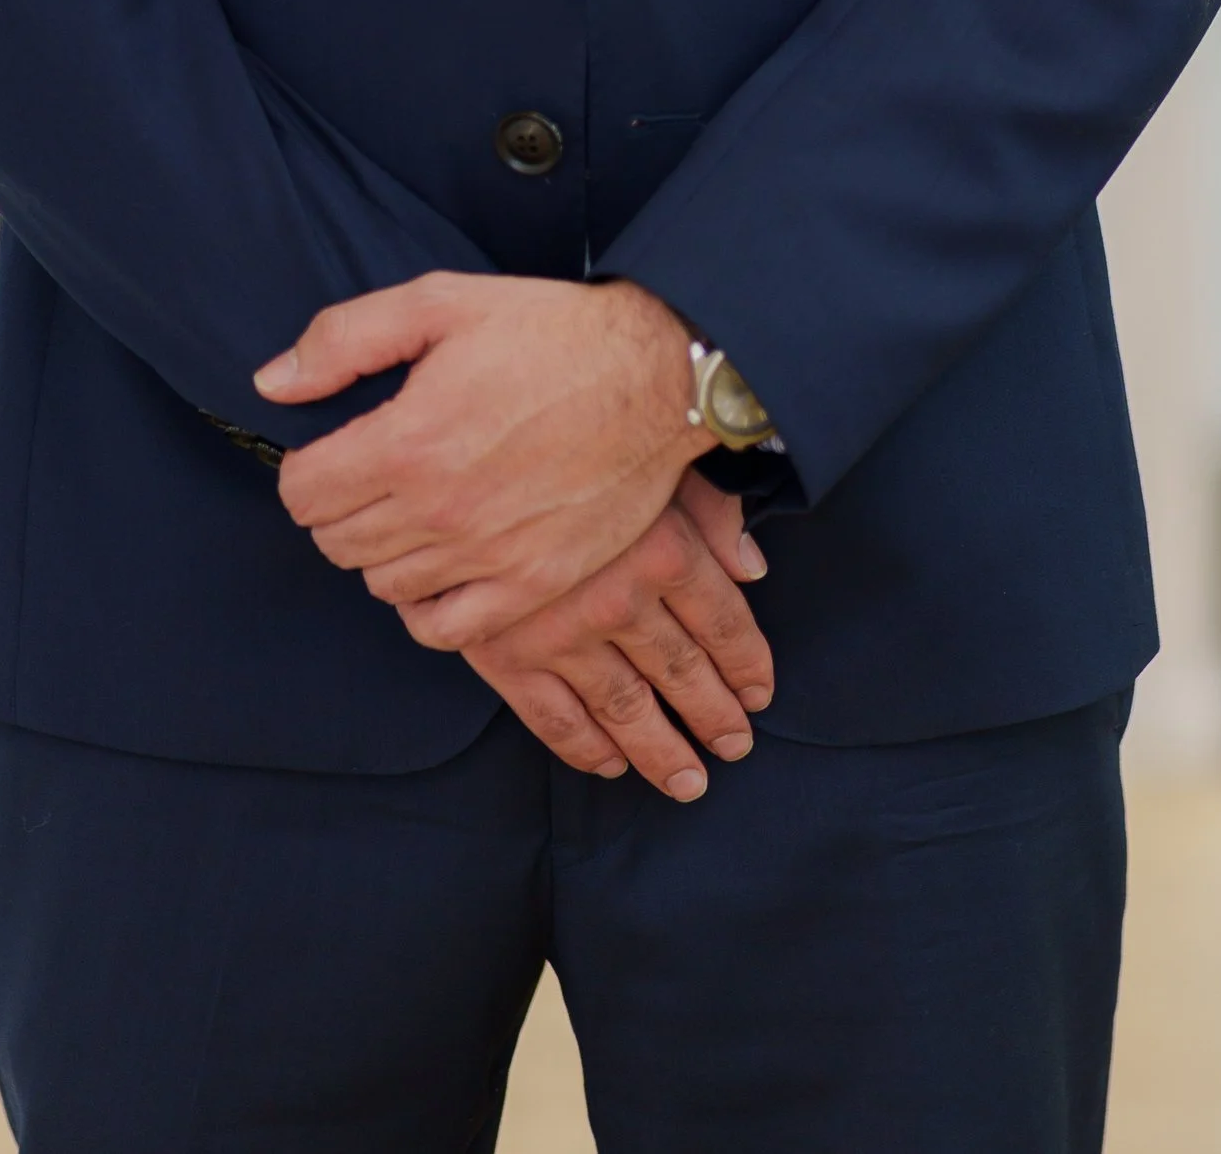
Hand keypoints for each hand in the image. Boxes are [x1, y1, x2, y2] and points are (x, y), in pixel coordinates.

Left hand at [256, 271, 706, 642]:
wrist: (655, 375)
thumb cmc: (549, 332)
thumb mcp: (440, 303)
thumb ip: (344, 340)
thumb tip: (273, 383)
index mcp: (408, 441)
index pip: (302, 493)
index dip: (305, 469)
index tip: (330, 453)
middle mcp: (440, 511)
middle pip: (336, 543)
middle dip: (339, 508)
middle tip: (372, 476)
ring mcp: (488, 556)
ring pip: (383, 585)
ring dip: (382, 551)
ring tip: (412, 510)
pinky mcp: (532, 585)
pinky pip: (444, 629)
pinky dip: (427, 606)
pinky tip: (440, 565)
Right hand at [448, 470, 773, 804]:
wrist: (461, 443)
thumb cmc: (576, 439)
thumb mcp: (656, 454)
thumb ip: (713, 509)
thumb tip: (753, 567)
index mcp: (662, 548)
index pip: (723, 623)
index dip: (747, 664)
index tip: (759, 692)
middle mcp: (618, 600)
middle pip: (682, 672)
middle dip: (715, 715)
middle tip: (735, 745)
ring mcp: (559, 633)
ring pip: (626, 709)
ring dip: (661, 751)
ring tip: (688, 780)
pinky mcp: (503, 652)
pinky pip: (554, 717)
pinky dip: (586, 747)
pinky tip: (612, 762)